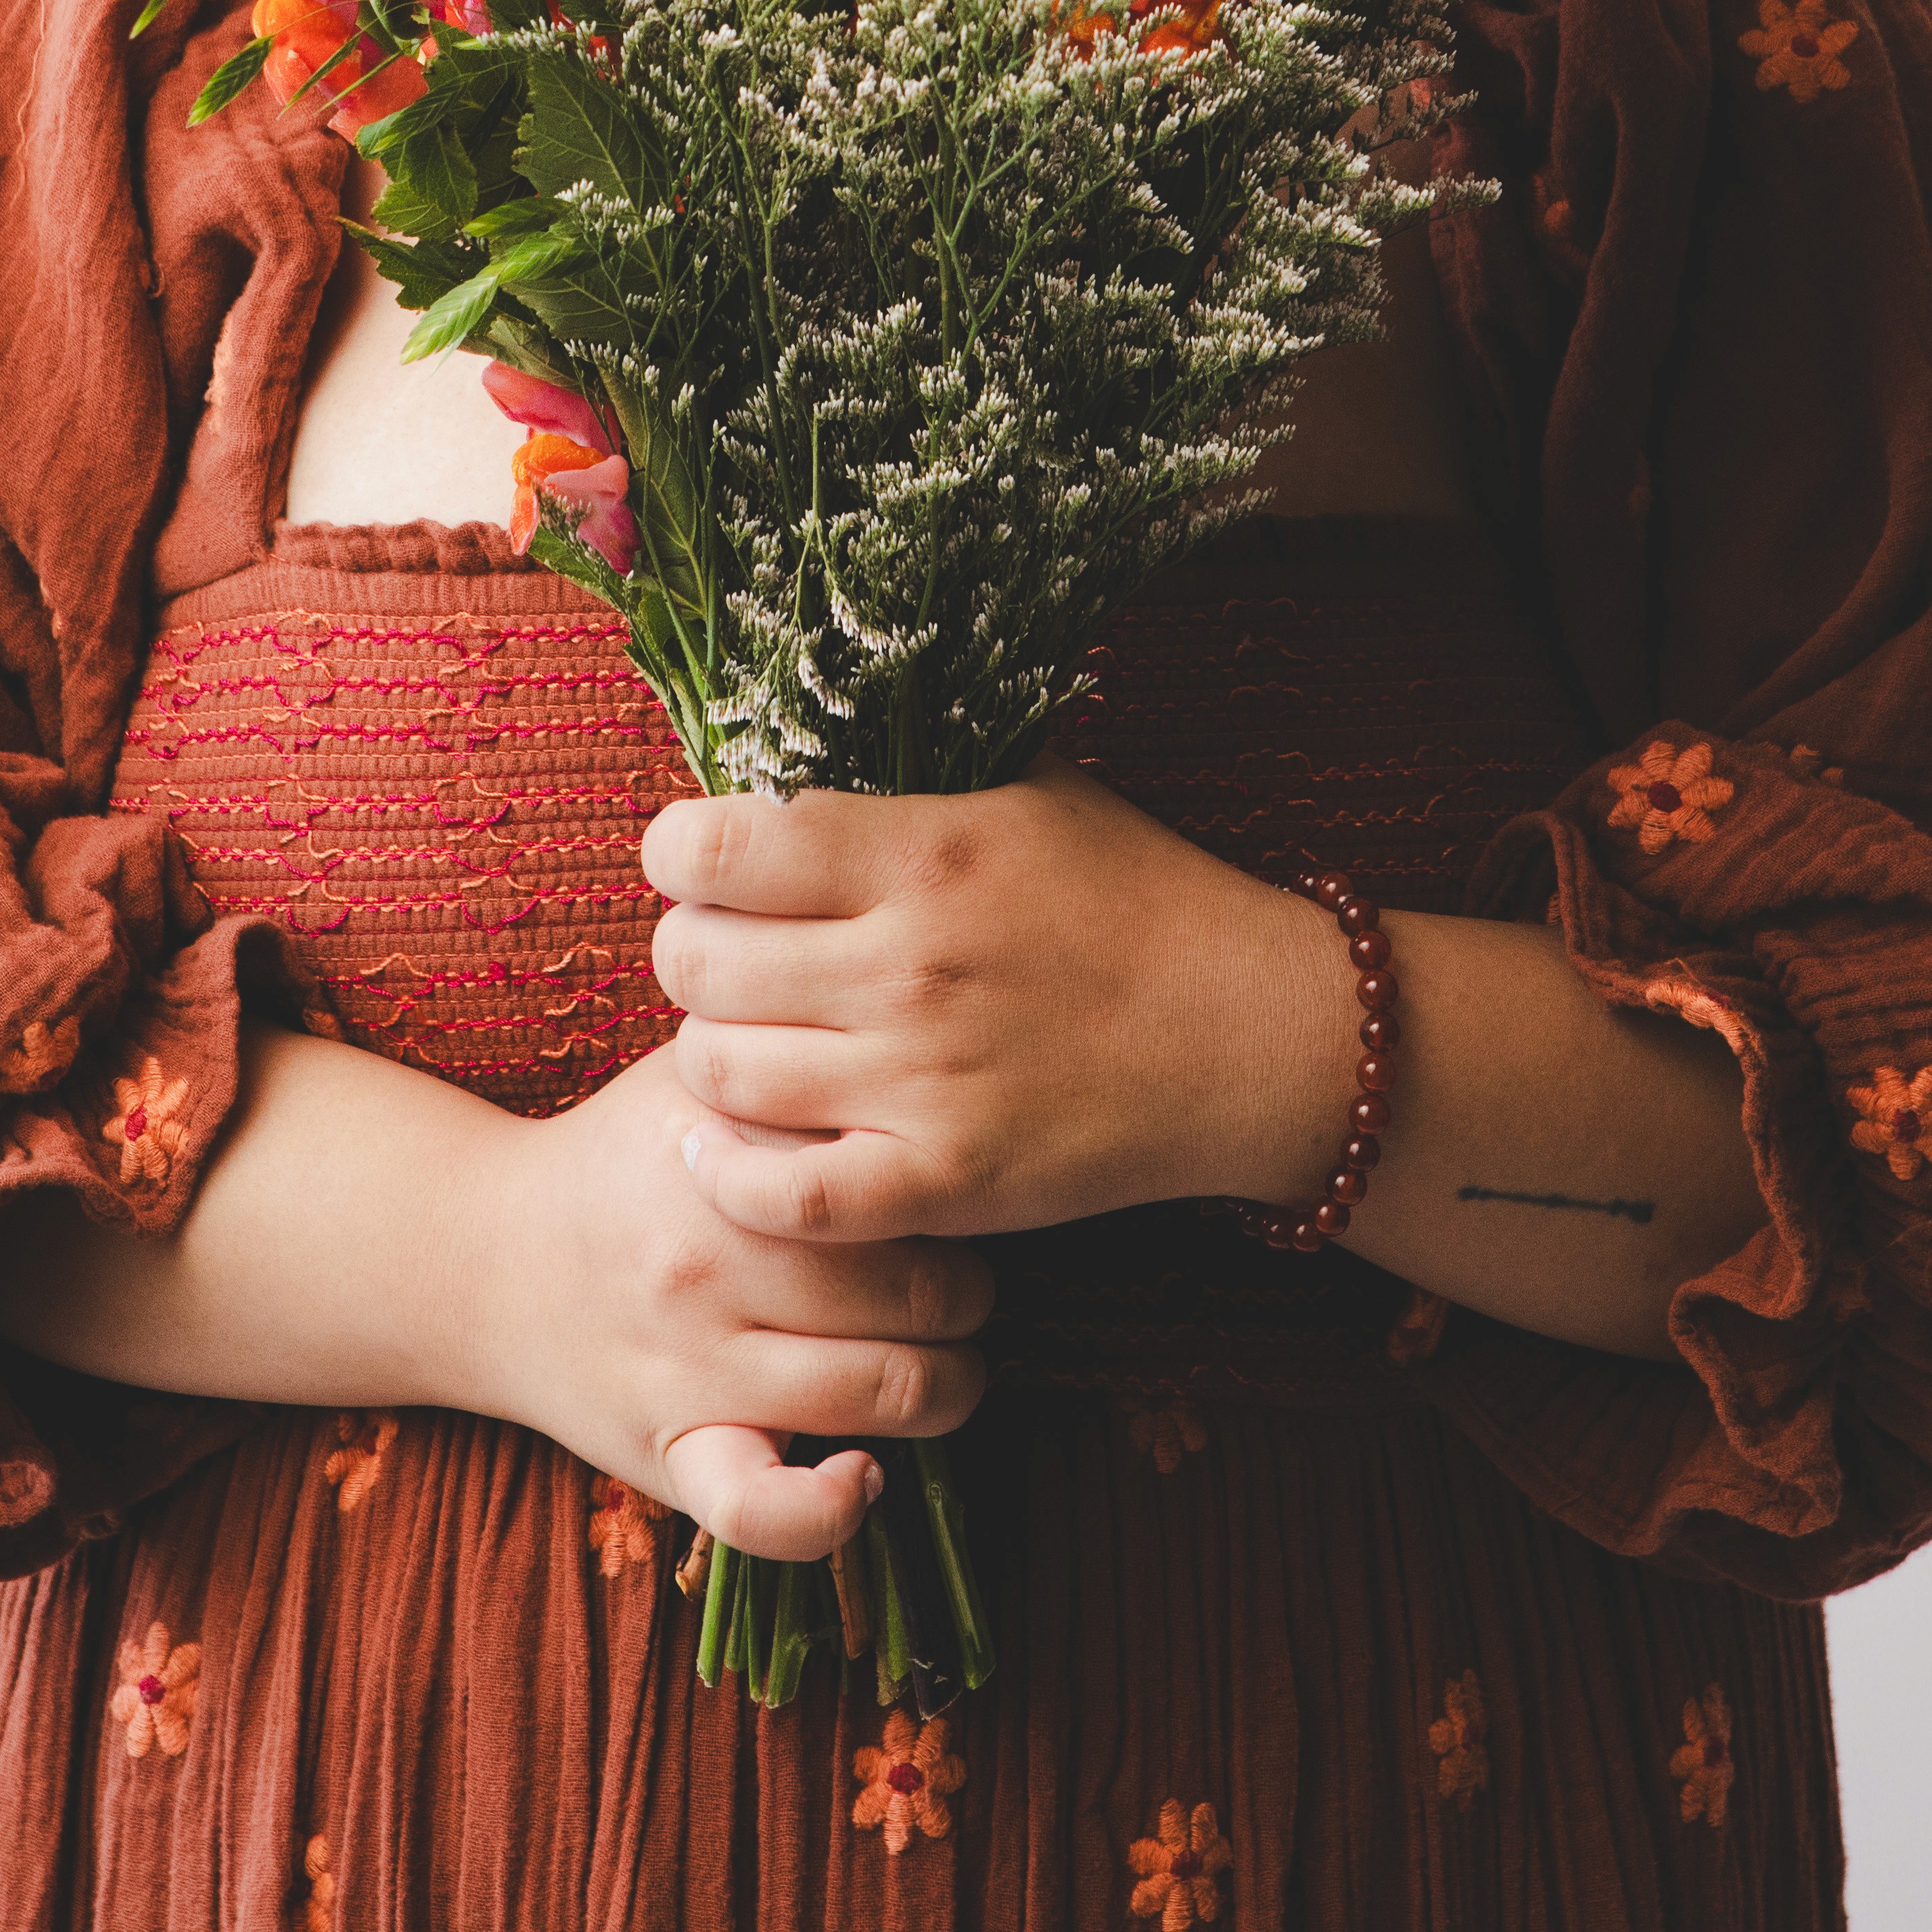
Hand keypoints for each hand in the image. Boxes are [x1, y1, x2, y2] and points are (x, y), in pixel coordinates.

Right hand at [482, 1039, 992, 1559]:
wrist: (488, 1257)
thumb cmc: (626, 1159)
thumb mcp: (700, 1077)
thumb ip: (800, 1061)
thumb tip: (923, 1057)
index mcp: (727, 1160)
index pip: (891, 1175)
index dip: (949, 1187)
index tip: (949, 1195)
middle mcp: (708, 1262)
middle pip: (913, 1290)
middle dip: (969, 1294)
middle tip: (966, 1285)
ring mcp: (688, 1367)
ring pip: (879, 1390)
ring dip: (948, 1386)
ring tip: (947, 1364)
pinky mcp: (668, 1455)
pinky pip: (761, 1512)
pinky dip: (830, 1510)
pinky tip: (865, 1476)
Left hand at [641, 759, 1359, 1244]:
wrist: (1251, 1032)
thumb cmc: (1137, 897)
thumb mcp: (1031, 789)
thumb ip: (914, 765)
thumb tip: (797, 735)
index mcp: (923, 853)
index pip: (717, 845)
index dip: (680, 852)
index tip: (699, 861)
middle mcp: (908, 967)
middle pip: (694, 963)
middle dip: (690, 954)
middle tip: (726, 957)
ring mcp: (922, 1083)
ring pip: (718, 1073)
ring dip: (713, 1055)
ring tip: (749, 1040)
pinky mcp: (944, 1183)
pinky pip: (782, 1196)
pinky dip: (732, 1174)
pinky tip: (731, 1146)